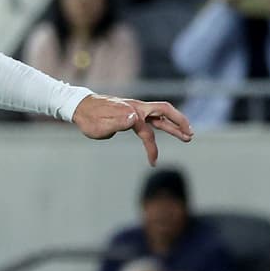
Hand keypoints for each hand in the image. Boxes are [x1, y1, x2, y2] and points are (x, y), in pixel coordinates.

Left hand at [71, 95, 192, 165]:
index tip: (153, 163)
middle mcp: (136, 108)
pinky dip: (161, 123)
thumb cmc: (89, 119)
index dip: (152, 148)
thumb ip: (117, 122)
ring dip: (174, 124)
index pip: (148, 132)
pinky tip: (165, 129)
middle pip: (165, 112)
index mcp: (131, 113)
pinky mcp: (131, 111)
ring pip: (160, 115)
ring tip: (186, 135)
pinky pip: (151, 117)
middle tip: (190, 135)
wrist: (79, 107)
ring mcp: (134, 109)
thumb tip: (134, 118)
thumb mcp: (100, 125)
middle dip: (179, 123)